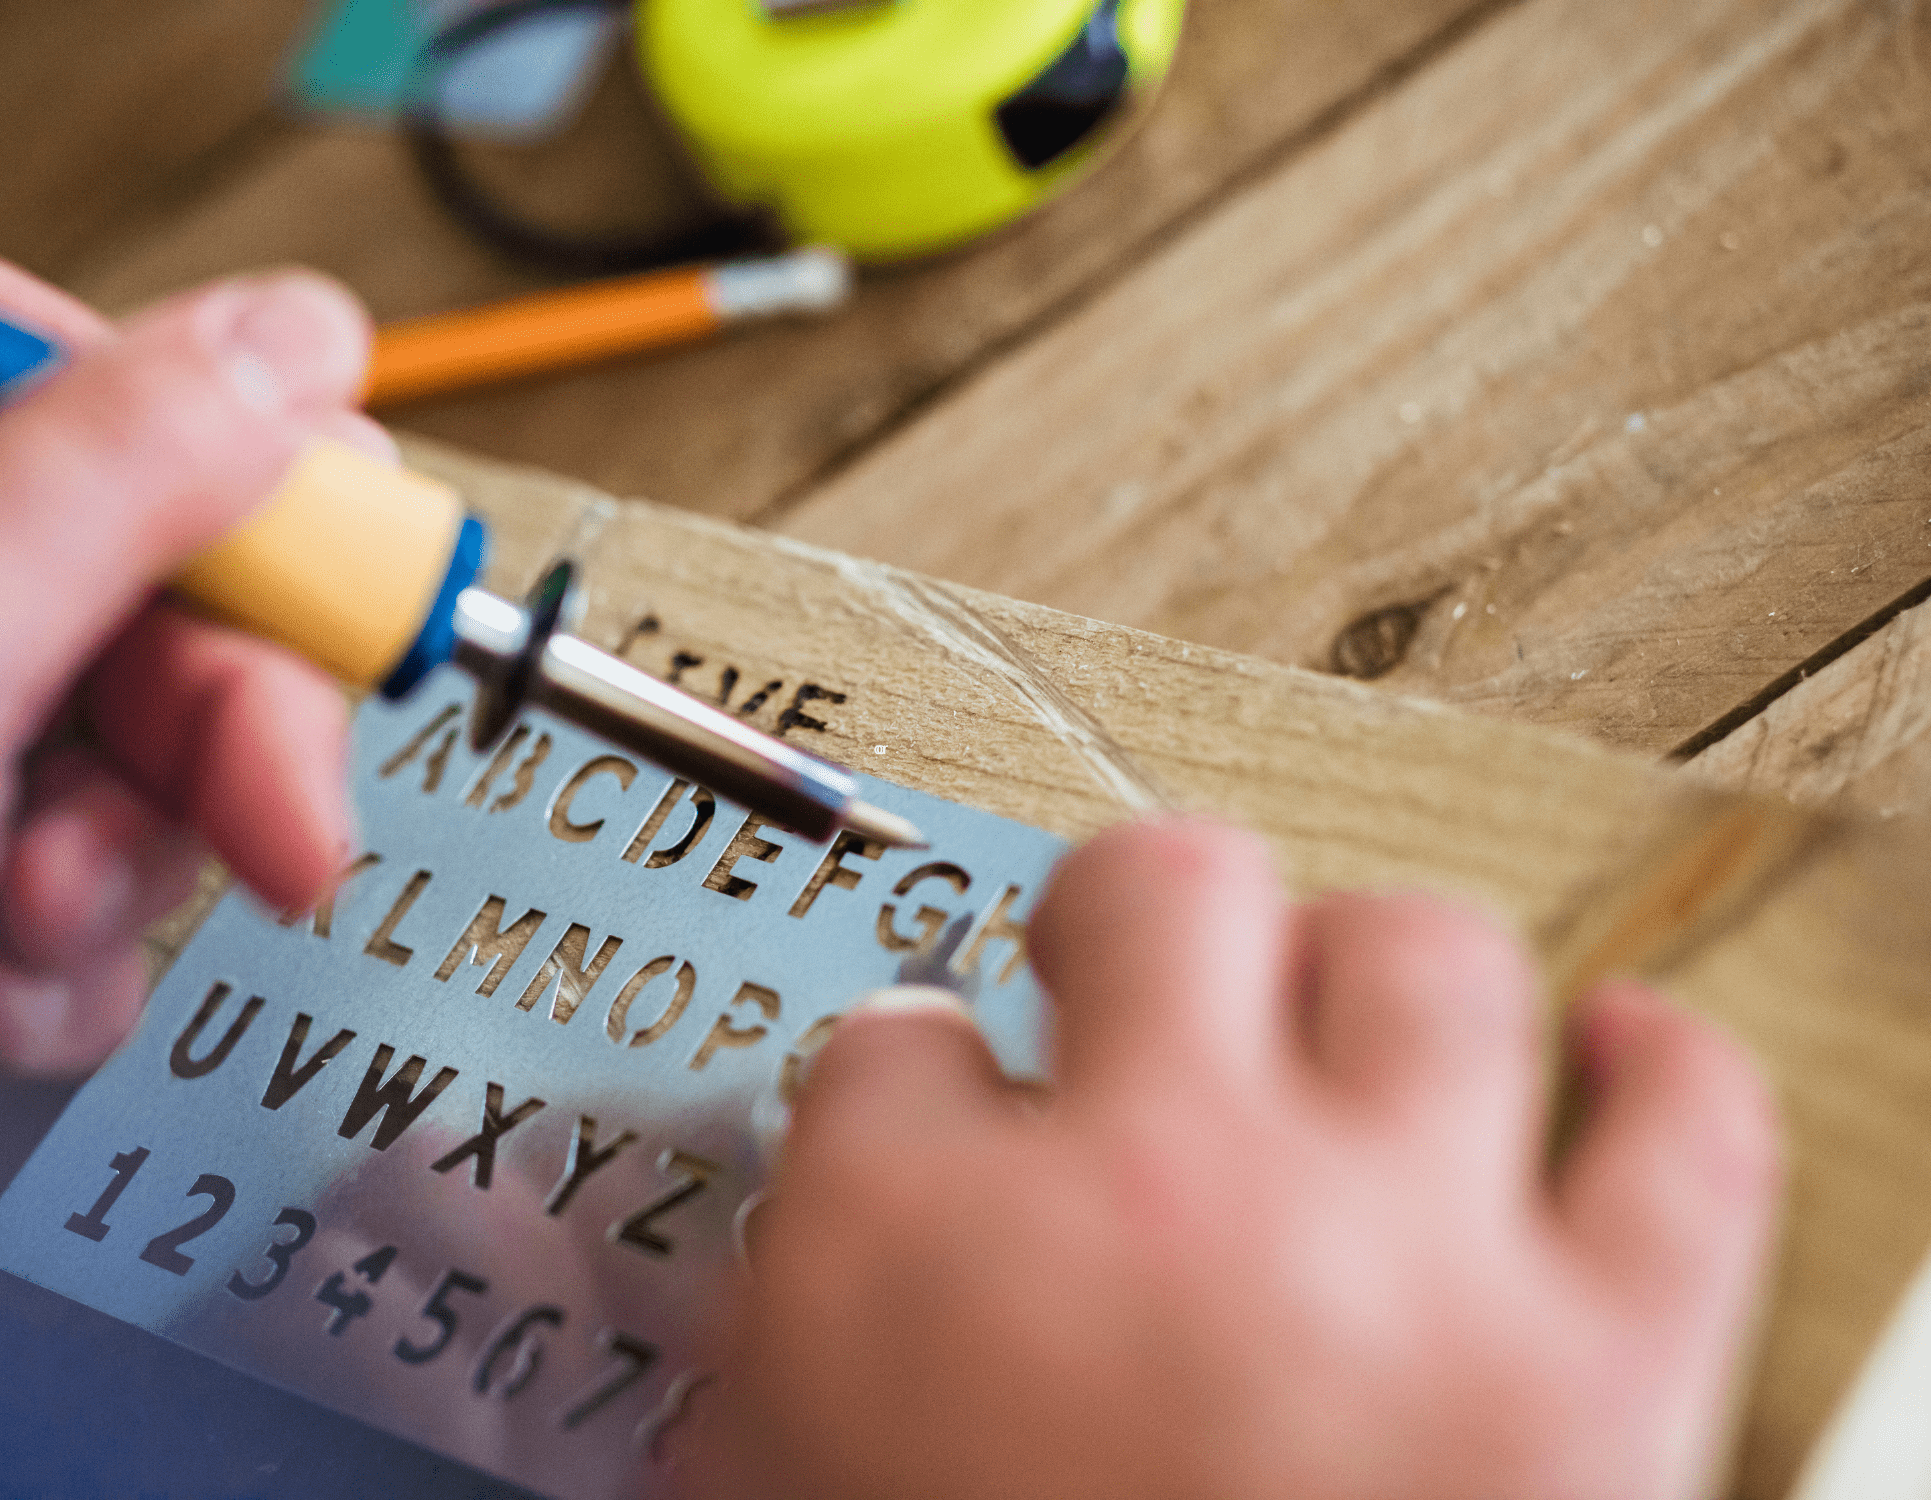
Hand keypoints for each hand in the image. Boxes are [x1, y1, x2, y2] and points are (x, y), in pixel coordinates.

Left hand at [0, 243, 381, 1129]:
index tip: (336, 577)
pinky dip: (73, 951)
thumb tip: (292, 339)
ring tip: (39, 932)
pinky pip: (86, 860)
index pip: (71, 374)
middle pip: (140, 579)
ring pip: (134, 738)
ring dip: (132, 860)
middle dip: (207, 730)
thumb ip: (112, 473)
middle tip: (278, 820)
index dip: (231, 475)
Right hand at [673, 818, 1779, 1498]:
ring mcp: (1398, 1266)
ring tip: (1351, 1038)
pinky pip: (1680, 1136)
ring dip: (1372, 982)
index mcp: (904, 1263)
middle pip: (1157, 894)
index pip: (893, 1046)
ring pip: (1419, 960)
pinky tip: (1614, 1061)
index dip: (926, 1077)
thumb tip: (804, 1260)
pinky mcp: (1610, 1373)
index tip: (958, 1108)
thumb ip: (777, 1369)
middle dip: (1132, 926)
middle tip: (1139, 991)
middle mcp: (1148, 1206)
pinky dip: (1660, 1079)